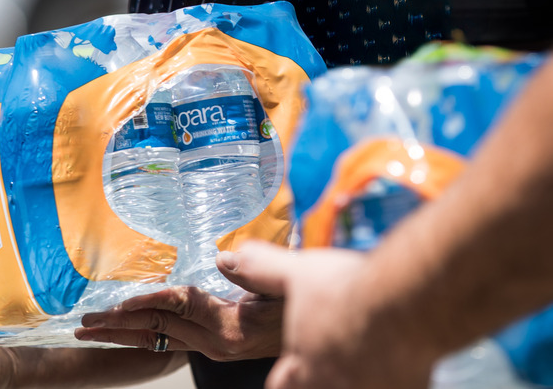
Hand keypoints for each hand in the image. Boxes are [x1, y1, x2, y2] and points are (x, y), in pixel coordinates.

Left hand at [75, 260, 284, 360]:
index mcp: (229, 326)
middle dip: (118, 326)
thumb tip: (221, 258)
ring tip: (91, 333)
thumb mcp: (281, 283)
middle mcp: (215, 342)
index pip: (179, 308)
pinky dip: (144, 335)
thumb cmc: (301, 304)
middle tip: (84, 323)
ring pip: (158, 340)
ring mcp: (211, 348)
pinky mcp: (212, 347)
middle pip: (157, 329)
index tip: (119, 303)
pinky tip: (126, 333)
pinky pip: (169, 342)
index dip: (149, 301)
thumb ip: (250, 269)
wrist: (313, 334)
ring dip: (122, 335)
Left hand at [221, 240, 434, 388]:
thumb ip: (260, 269)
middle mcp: (333, 383)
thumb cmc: (349, 290)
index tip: (289, 366)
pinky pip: (399, 381)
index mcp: (303, 363)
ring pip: (356, 386)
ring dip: (355, 374)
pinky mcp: (409, 382)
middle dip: (317, 377)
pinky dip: (395, 370)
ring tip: (364, 350)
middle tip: (327, 356)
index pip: (282, 383)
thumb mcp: (297, 273)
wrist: (408, 302)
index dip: (285, 374)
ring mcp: (371, 386)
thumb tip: (227, 259)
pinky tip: (399, 347)